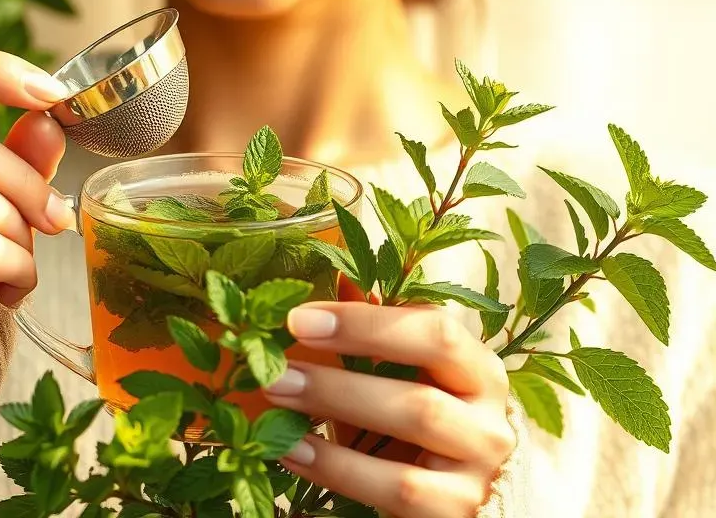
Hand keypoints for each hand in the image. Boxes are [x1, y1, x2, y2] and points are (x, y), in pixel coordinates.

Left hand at [264, 302, 515, 517]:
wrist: (440, 491)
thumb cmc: (410, 414)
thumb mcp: (395, 368)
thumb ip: (372, 324)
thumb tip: (339, 271)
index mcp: (477, 366)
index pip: (434, 332)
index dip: (365, 324)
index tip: (299, 319)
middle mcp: (490, 421)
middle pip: (419, 401)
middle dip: (337, 383)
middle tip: (275, 371)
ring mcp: (477, 475)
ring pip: (408, 453)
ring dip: (334, 423)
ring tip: (277, 406)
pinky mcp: (455, 515)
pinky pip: (396, 493)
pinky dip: (336, 470)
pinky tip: (291, 451)